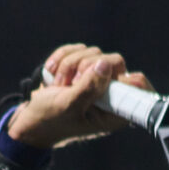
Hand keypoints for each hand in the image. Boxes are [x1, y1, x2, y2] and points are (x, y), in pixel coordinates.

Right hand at [6, 44, 152, 148]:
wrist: (30, 120)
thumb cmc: (51, 119)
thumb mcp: (68, 105)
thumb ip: (89, 87)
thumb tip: (106, 65)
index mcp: (115, 111)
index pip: (138, 86)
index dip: (122, 76)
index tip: (99, 77)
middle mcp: (111, 94)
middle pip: (114, 61)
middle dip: (85, 67)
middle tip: (69, 84)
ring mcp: (97, 79)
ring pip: (94, 53)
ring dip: (69, 65)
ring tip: (57, 85)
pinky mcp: (83, 68)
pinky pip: (79, 49)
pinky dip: (62, 57)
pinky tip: (52, 73)